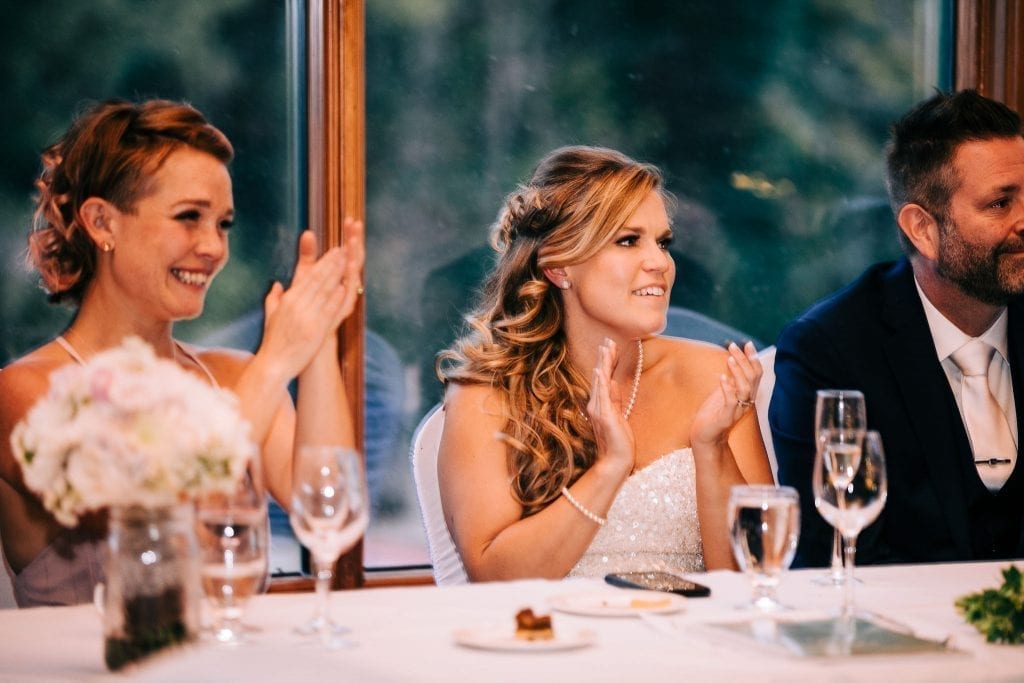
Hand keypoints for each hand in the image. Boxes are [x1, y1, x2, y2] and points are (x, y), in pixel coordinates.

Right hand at [258, 220, 363, 380]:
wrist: (274, 364)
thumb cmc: (273, 342)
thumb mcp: (270, 316)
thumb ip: (273, 298)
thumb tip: (276, 285)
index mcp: (288, 300)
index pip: (309, 277)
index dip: (323, 263)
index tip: (333, 252)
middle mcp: (297, 305)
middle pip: (318, 280)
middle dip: (331, 264)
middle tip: (342, 250)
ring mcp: (307, 317)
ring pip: (324, 291)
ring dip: (336, 275)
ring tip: (346, 262)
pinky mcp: (315, 330)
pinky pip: (327, 310)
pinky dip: (336, 298)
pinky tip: (343, 287)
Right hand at [586, 338, 634, 473]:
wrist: (615, 461)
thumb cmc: (619, 442)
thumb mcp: (619, 415)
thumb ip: (615, 399)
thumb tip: (614, 382)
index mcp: (601, 404)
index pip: (604, 378)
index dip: (607, 362)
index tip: (609, 346)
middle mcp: (596, 405)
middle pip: (600, 376)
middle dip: (604, 358)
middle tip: (607, 340)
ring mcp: (598, 410)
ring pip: (600, 382)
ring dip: (602, 364)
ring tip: (604, 348)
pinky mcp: (604, 416)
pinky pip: (601, 395)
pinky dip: (600, 382)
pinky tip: (600, 370)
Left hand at [691, 342, 760, 448]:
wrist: (705, 436)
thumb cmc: (713, 412)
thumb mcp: (723, 391)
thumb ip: (730, 378)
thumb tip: (732, 358)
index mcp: (747, 394)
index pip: (756, 374)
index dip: (753, 358)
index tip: (747, 343)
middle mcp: (746, 402)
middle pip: (752, 378)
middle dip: (744, 360)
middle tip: (733, 346)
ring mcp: (738, 410)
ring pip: (745, 389)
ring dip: (738, 372)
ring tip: (729, 359)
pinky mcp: (727, 418)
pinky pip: (732, 402)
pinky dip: (728, 389)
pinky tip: (722, 378)